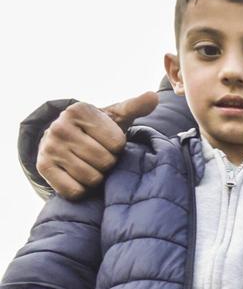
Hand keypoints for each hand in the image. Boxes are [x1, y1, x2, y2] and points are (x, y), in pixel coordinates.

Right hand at [35, 92, 159, 198]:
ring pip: (91, 178)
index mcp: (79, 110)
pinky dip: (81, 190)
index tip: (108, 142)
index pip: (117, 143)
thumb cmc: (96, 131)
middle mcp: (60, 126)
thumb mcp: (116, 116)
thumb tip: (153, 97)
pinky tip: (78, 178)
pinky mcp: (43, 167)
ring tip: (90, 166)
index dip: (118, 148)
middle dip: (108, 164)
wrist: (62, 142)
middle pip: (105, 161)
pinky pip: (74, 191)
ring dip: (96, 178)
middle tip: (99, 158)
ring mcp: (49, 147)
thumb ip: (135, 107)